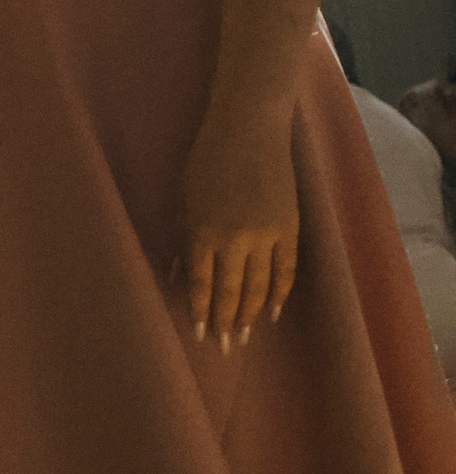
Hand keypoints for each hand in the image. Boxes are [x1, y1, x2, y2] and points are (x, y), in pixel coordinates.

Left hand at [177, 102, 298, 351]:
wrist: (250, 126)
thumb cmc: (207, 156)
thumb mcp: (186, 195)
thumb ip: (186, 236)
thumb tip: (183, 274)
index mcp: (204, 229)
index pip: (203, 283)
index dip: (201, 310)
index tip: (200, 333)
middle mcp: (236, 238)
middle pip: (231, 292)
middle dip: (226, 322)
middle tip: (225, 347)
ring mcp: (267, 234)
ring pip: (259, 286)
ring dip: (250, 313)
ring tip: (244, 335)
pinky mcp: (290, 226)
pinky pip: (287, 269)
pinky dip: (279, 292)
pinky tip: (271, 310)